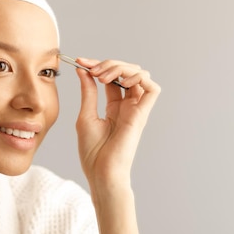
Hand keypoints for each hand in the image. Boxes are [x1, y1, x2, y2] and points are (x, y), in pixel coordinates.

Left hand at [74, 58, 160, 200]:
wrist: (101, 171)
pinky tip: (121, 82)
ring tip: (103, 76)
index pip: (111, 77)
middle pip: (127, 72)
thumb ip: (88, 92)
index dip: (98, 66)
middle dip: (109, 64)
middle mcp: (128, 106)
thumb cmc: (93, 151)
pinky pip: (153, 88)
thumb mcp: (85, 115)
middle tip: (92, 70)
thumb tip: (83, 70)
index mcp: (114, 107)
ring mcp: (136, 109)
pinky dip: (139, 78)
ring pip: (140, 75)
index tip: (80, 62)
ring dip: (122, 68)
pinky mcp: (143, 114)